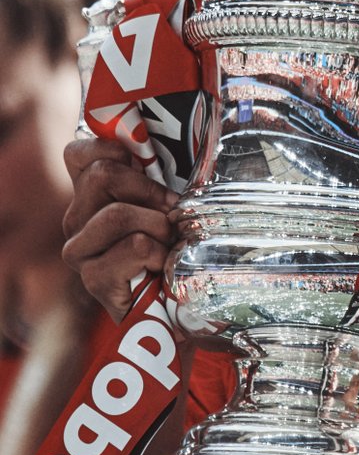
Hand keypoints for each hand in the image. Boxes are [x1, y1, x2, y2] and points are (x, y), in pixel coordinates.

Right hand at [62, 139, 178, 322]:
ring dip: (159, 227)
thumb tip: (186, 142)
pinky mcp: (93, 279)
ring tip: (168, 245)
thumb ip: (163, 176)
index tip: (144, 165)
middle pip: (102, 175)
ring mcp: (79, 251)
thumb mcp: (171, 205)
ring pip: (118, 213)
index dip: (111, 149)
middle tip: (171, 216)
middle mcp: (77, 220)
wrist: (181, 312)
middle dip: (150, 192)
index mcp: (92, 196)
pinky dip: (160, 254)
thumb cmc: (178, 250)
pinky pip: (134, 246)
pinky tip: (162, 268)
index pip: (77, 153)